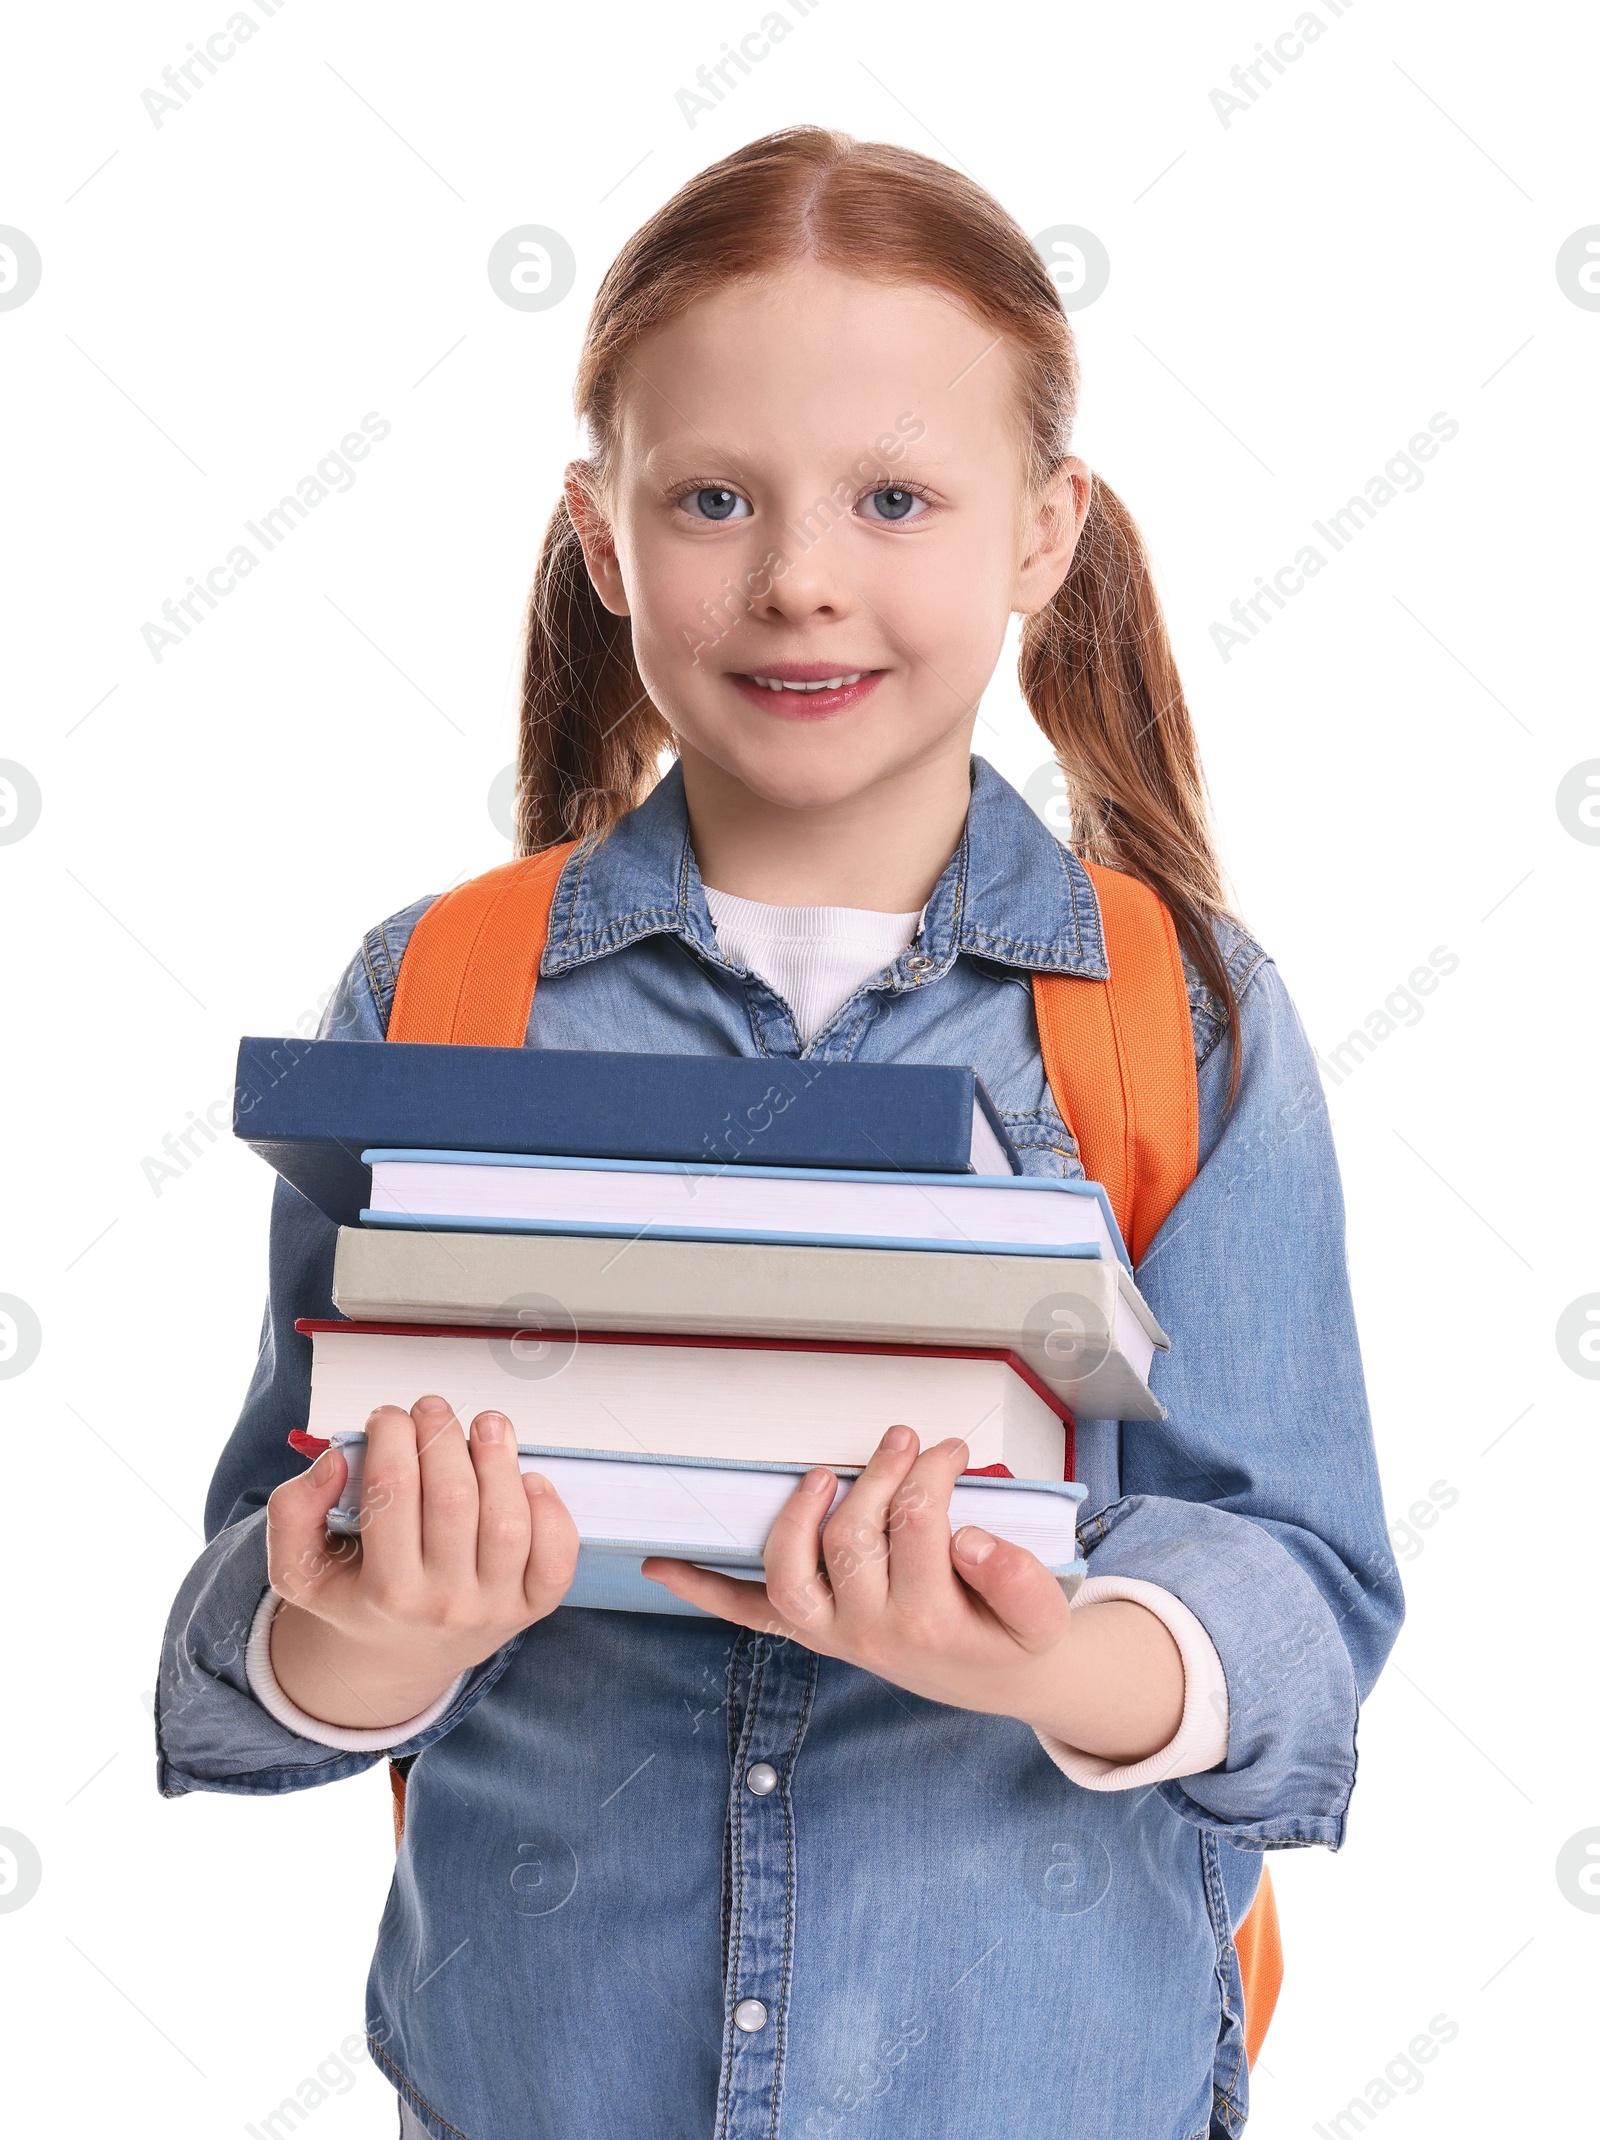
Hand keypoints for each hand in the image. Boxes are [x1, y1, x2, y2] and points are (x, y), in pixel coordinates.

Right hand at [264, 1395, 578, 1730]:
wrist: (398, 1661)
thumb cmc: (355, 1598)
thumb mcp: (298, 1567)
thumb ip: (294, 1509)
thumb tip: (336, 1460)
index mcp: (385, 1593)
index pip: (392, 1494)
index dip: (392, 1437)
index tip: (387, 1416)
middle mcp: (444, 1604)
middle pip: (453, 1500)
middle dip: (443, 1436)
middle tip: (432, 1409)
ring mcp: (495, 1607)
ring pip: (508, 1522)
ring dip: (500, 1459)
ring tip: (485, 1424)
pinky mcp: (533, 1605)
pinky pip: (557, 1555)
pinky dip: (550, 1509)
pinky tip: (525, 1478)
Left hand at [643, 1426, 1183, 1762]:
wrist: (999, 1681)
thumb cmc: (1013, 1635)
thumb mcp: (1043, 1615)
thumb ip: (1017, 1578)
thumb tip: (968, 1536)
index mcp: (928, 1622)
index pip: (918, 1526)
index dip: (932, 1475)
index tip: (950, 1451)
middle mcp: (868, 1633)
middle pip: (853, 1537)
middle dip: (879, 1478)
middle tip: (905, 1440)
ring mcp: (831, 1633)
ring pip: (792, 1570)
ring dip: (797, 1513)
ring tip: (825, 1472)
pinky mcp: (810, 1630)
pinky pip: (746, 1613)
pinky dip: (701, 1589)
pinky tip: (661, 1564)